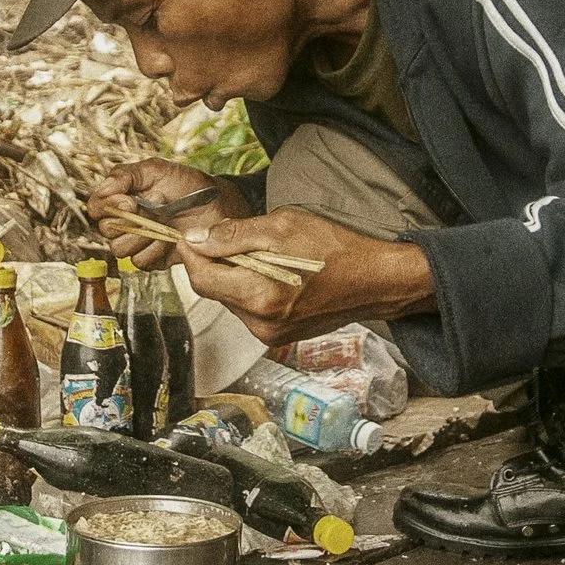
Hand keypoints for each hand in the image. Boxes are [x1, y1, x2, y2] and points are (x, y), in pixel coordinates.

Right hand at [87, 160, 248, 268]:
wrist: (218, 206)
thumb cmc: (188, 185)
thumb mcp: (156, 169)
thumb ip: (125, 175)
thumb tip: (104, 188)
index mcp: (122, 197)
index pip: (96, 206)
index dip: (107, 206)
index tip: (129, 201)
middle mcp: (126, 221)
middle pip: (105, 230)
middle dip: (129, 222)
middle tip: (152, 211)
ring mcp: (139, 241)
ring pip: (120, 249)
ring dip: (143, 237)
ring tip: (164, 225)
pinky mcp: (152, 259)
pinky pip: (140, 262)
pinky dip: (155, 251)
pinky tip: (170, 239)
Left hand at [175, 209, 436, 346]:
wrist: (374, 281)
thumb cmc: (335, 249)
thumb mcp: (282, 227)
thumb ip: (234, 236)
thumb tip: (196, 240)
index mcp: (260, 295)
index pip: (202, 278)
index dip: (191, 255)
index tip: (190, 237)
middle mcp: (261, 323)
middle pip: (214, 291)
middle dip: (214, 265)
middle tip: (227, 239)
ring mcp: (270, 334)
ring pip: (230, 301)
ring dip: (233, 278)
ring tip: (259, 256)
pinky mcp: (278, 338)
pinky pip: (249, 311)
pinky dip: (250, 291)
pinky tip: (270, 274)